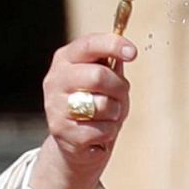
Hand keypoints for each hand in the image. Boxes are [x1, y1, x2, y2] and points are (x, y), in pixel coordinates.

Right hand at [34, 33, 137, 188]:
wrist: (75, 143)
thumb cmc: (95, 104)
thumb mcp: (104, 80)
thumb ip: (111, 64)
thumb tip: (125, 52)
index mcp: (65, 60)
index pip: (89, 45)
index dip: (113, 45)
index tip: (133, 53)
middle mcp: (55, 80)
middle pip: (98, 76)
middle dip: (119, 87)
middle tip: (121, 96)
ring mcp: (55, 106)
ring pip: (102, 105)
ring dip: (115, 112)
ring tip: (107, 116)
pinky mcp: (61, 131)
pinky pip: (101, 129)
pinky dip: (109, 132)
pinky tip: (100, 133)